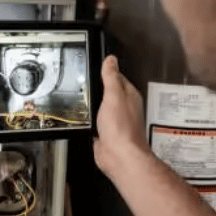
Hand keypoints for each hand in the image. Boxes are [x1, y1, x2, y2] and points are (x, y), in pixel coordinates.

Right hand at [94, 56, 150, 181]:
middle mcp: (124, 107)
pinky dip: (92, 118)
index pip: (117, 76)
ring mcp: (115, 120)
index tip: (97, 65)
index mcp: (129, 95)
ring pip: (103, 107)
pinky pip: (97, 121)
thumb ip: (111, 77)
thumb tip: (111, 60)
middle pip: (109, 91)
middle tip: (88, 81)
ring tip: (85, 96)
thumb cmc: (122, 129)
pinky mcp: (106, 132)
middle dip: (98, 88)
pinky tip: (87, 116)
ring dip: (95, 104)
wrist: (119, 156)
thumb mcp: (113, 96)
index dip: (106, 71)